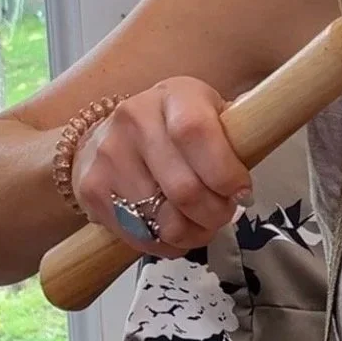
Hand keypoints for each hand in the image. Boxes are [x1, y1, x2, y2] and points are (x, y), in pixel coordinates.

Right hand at [71, 77, 252, 256]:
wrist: (110, 135)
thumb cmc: (176, 128)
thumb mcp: (209, 115)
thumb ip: (235, 138)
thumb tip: (249, 178)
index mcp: (174, 96)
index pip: (196, 132)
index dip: (225, 171)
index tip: (242, 192)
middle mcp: (135, 119)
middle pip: (183, 187)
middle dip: (215, 213)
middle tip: (225, 214)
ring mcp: (109, 154)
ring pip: (163, 219)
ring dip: (193, 233)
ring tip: (201, 224)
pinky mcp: (93, 189)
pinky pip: (139, 235)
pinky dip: (166, 243)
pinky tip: (174, 230)